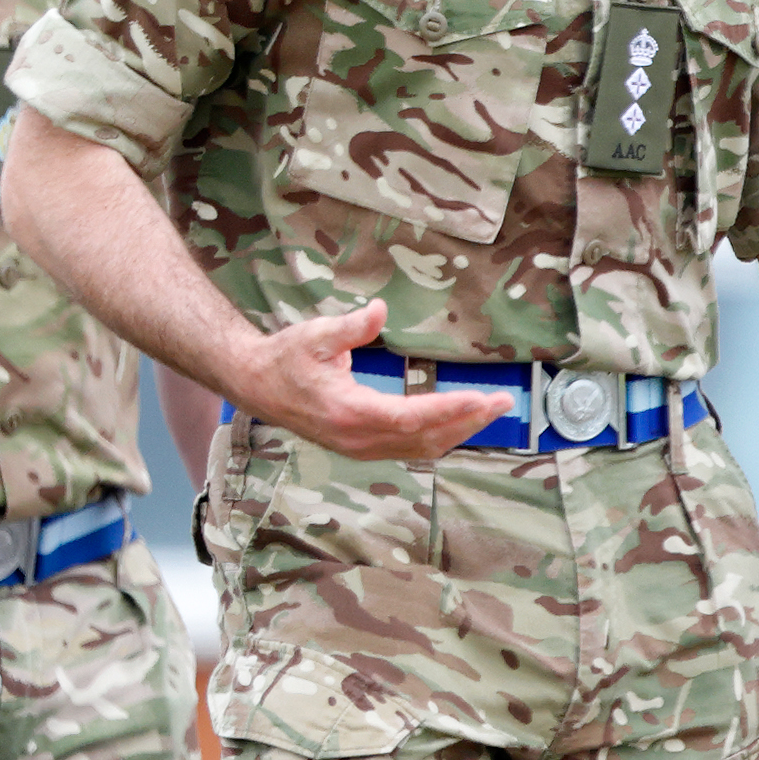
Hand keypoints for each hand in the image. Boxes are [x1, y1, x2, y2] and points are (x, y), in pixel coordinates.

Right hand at [237, 300, 510, 460]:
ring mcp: (361, 448)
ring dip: (460, 431)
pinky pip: (411, 449)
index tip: (480, 400)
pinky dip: (440, 437)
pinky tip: (461, 424)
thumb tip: (378, 310)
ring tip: (491, 411)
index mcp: (348, 412)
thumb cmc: (285, 359)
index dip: (448, 410)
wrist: (255, 386)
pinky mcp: (363, 448)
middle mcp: (358, 438)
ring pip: (421, 447)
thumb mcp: (314, 336)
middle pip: (425, 437)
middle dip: (468, 421)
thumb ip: (349, 327)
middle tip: (503, 402)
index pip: (409, 417)